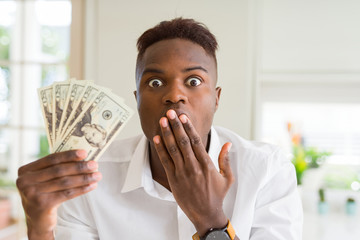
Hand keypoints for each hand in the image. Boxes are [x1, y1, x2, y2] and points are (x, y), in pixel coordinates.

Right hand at [16, 150, 101, 239]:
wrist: (37, 220)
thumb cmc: (44, 195)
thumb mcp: (44, 180)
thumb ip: (56, 168)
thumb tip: (83, 158)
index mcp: (25, 171)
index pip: (51, 159)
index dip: (69, 155)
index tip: (84, 153)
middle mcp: (25, 181)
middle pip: (58, 170)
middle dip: (79, 167)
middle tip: (94, 164)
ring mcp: (32, 193)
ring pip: (64, 182)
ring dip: (84, 178)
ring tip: (97, 175)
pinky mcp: (42, 204)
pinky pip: (67, 194)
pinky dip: (81, 189)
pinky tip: (92, 186)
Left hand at [153, 109, 233, 235]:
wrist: (205, 214)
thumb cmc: (217, 195)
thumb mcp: (227, 178)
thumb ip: (225, 160)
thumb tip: (228, 144)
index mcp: (206, 164)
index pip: (196, 141)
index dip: (188, 128)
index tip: (183, 117)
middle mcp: (193, 167)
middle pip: (183, 142)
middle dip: (176, 126)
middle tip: (170, 113)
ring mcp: (182, 173)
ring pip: (173, 149)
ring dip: (167, 134)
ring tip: (162, 121)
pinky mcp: (173, 179)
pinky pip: (165, 161)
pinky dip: (160, 149)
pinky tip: (156, 138)